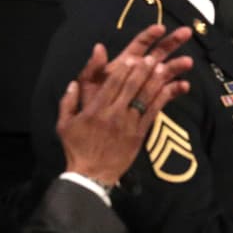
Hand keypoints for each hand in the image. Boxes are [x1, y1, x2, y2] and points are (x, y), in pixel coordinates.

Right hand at [56, 38, 192, 185]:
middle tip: (152, 58)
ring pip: (144, 98)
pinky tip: (168, 88)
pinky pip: (152, 112)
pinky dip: (161, 99)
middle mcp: (113, 114)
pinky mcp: (139, 134)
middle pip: (131, 87)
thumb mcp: (64, 125)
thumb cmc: (77, 148)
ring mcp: (128, 124)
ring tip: (163, 67)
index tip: (133, 58)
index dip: (124, 70)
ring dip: (154, 81)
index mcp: (95, 110)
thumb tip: (72, 83)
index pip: (112, 84)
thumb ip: (68, 102)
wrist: (92, 175)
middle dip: (142, 71)